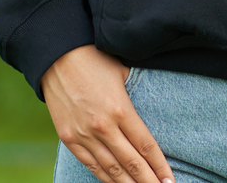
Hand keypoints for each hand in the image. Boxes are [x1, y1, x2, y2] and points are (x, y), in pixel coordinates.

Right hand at [42, 45, 174, 182]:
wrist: (58, 57)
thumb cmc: (95, 60)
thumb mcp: (123, 73)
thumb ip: (136, 95)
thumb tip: (150, 107)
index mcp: (121, 109)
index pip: (145, 145)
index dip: (159, 165)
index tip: (169, 179)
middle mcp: (103, 127)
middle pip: (131, 163)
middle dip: (148, 181)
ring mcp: (84, 135)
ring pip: (111, 170)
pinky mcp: (70, 139)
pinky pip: (91, 165)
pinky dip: (105, 178)